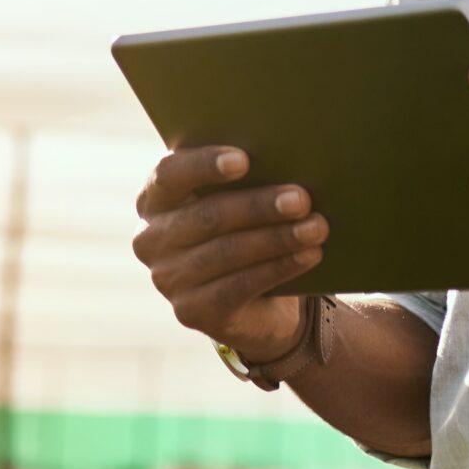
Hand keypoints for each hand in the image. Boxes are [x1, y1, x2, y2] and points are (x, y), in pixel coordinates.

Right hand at [131, 145, 328, 358]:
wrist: (253, 301)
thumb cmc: (244, 229)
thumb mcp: (235, 198)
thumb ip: (243, 178)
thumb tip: (286, 157)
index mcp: (154, 199)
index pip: (169, 174)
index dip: (204, 165)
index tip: (244, 160)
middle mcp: (151, 240)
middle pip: (208, 216)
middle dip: (259, 206)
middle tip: (301, 198)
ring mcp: (167, 279)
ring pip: (228, 252)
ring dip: (277, 238)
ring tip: (316, 226)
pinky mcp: (192, 311)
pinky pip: (239, 286)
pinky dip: (279, 267)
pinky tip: (308, 255)